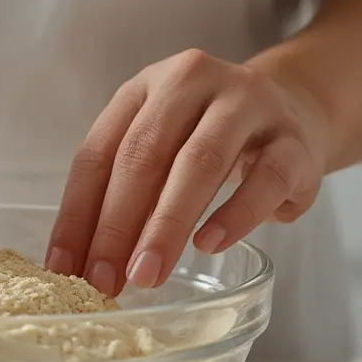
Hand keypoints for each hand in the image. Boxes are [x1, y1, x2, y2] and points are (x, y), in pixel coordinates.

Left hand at [46, 49, 329, 296]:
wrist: (296, 112)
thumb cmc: (210, 140)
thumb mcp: (162, 150)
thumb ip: (124, 194)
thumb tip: (82, 267)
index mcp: (146, 86)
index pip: (98, 152)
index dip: (78, 213)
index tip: (65, 267)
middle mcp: (194, 82)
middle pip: (144, 155)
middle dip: (117, 224)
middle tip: (104, 280)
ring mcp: (249, 105)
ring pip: (200, 162)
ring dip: (167, 224)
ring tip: (147, 274)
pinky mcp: (294, 140)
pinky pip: (264, 178)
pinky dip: (235, 215)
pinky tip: (209, 245)